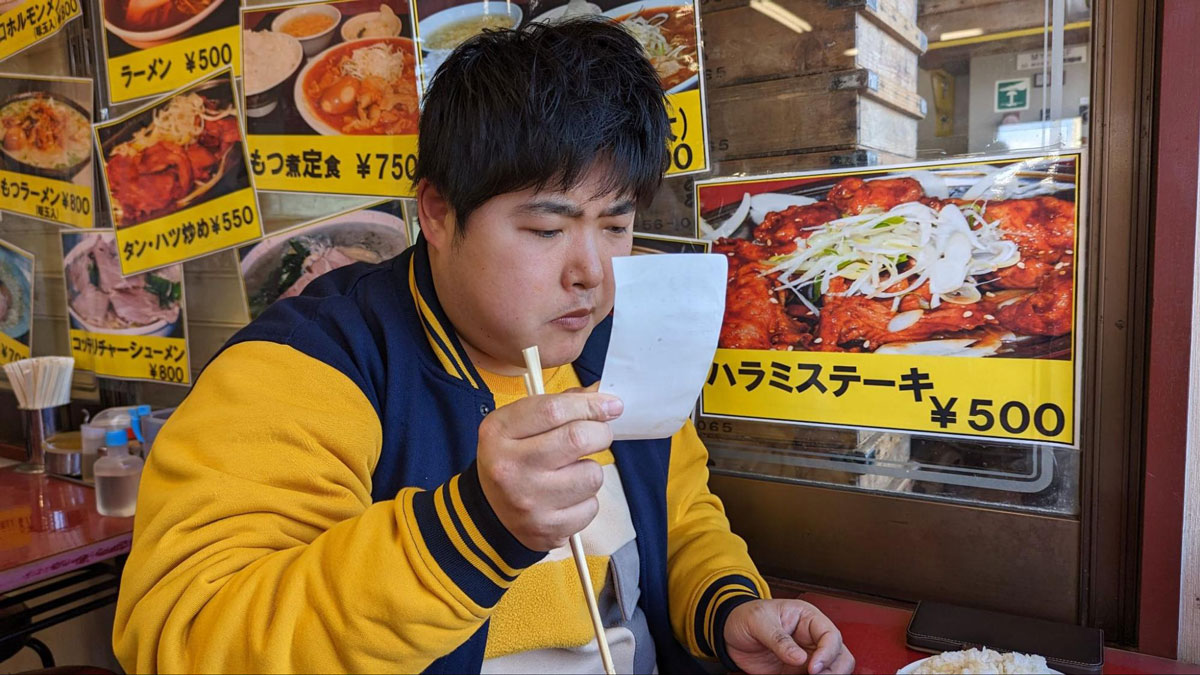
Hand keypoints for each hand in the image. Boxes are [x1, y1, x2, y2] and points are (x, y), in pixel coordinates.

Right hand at [476, 391, 621, 550]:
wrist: (490, 511)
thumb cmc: (515, 456)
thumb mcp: (520, 423)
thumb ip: (561, 405)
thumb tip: (607, 402)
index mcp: (499, 432)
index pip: (554, 410)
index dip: (591, 405)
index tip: (612, 406)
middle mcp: (510, 467)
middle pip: (577, 439)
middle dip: (600, 433)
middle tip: (597, 435)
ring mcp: (528, 502)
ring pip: (592, 476)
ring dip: (591, 470)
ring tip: (571, 473)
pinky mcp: (547, 529)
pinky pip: (591, 507)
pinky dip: (586, 500)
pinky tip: (567, 498)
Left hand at [723, 599, 853, 673]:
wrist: (728, 630)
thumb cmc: (744, 616)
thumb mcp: (758, 621)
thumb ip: (778, 639)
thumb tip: (799, 657)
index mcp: (807, 617)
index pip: (831, 635)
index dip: (827, 653)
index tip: (813, 667)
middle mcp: (811, 637)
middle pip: (840, 656)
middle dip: (833, 670)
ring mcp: (807, 656)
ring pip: (832, 671)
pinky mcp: (796, 671)